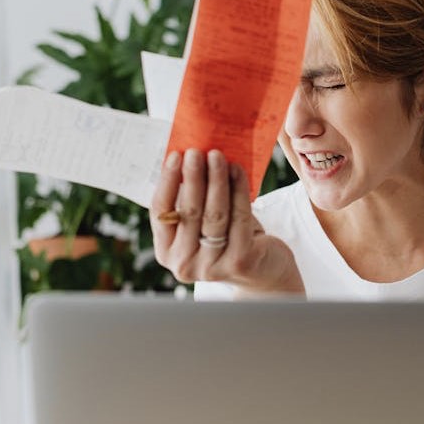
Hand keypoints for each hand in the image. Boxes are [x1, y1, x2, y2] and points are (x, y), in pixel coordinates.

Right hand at [150, 149, 303, 294]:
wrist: (263, 271)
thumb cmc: (228, 238)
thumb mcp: (202, 223)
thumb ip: (190, 199)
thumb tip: (187, 156)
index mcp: (166, 252)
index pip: (160, 212)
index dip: (167, 182)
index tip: (175, 155)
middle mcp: (184, 264)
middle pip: (188, 212)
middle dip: (193, 177)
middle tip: (197, 151)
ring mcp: (211, 266)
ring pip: (214, 214)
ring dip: (216, 180)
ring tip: (218, 156)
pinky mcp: (239, 261)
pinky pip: (239, 217)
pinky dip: (239, 190)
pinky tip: (238, 171)